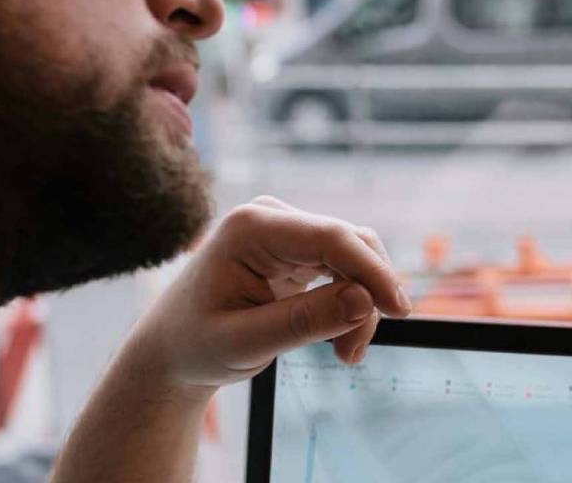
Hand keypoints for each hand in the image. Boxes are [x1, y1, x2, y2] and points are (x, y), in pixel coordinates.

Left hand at [118, 196, 411, 399]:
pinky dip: (351, 304)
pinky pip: (344, 268)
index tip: (399, 311)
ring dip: (361, 305)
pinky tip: (341, 340)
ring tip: (346, 355)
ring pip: (354, 257)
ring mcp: (285, 230)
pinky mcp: (296, 249)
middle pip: (350, 244)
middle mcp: (271, 217)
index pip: (332, 238)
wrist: (171, 351)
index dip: (372, 271)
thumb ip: (304, 322)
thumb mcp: (245, 343)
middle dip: (366, 297)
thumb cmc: (196, 346)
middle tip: (353, 354)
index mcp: (252, 227)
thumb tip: (365, 302)